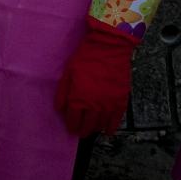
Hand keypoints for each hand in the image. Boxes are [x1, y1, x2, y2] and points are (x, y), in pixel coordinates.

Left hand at [54, 17, 137, 136]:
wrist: (109, 48)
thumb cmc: (86, 58)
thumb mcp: (68, 73)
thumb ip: (62, 93)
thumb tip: (60, 110)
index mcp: (79, 98)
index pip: (74, 120)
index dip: (71, 125)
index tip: (71, 128)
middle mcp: (94, 105)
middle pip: (87, 125)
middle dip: (82, 130)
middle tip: (80, 132)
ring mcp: (108, 104)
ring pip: (101, 124)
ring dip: (95, 128)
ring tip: (91, 129)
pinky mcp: (120, 101)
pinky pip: (116, 120)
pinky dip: (111, 127)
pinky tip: (107, 131)